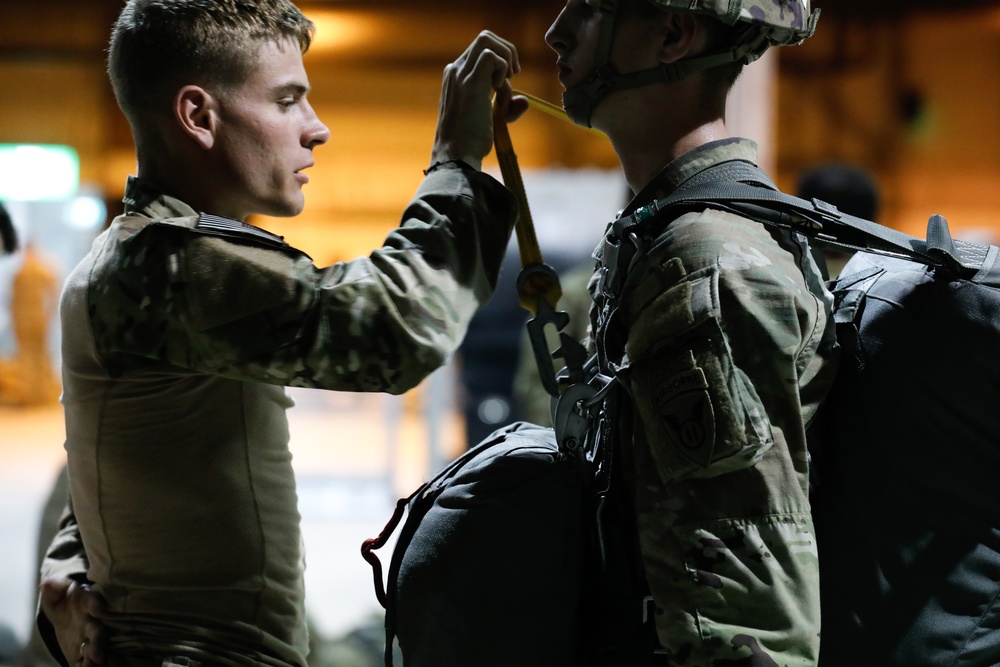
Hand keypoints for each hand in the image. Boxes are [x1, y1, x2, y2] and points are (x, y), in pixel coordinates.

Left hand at [39, 577, 106, 665]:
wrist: (68, 615)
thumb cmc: (64, 599)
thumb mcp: (56, 591)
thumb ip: (54, 586)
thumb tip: (46, 584)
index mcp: (86, 603)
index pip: (93, 602)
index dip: (96, 605)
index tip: (99, 609)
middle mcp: (92, 622)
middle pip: (98, 633)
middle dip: (98, 643)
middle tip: (96, 654)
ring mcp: (88, 639)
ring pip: (94, 649)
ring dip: (93, 658)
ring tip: (91, 665)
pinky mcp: (81, 652)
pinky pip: (84, 661)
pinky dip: (85, 666)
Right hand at [430, 30, 529, 170]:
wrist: (456, 156)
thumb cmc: (469, 142)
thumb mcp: (489, 119)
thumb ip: (506, 106)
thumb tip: (525, 100)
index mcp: (455, 76)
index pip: (481, 50)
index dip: (501, 62)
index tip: (507, 85)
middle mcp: (456, 70)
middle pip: (485, 37)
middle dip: (507, 52)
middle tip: (513, 76)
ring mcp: (461, 74)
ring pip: (487, 39)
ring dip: (506, 59)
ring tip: (504, 87)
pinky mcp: (471, 82)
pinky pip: (492, 56)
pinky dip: (503, 71)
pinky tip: (498, 93)